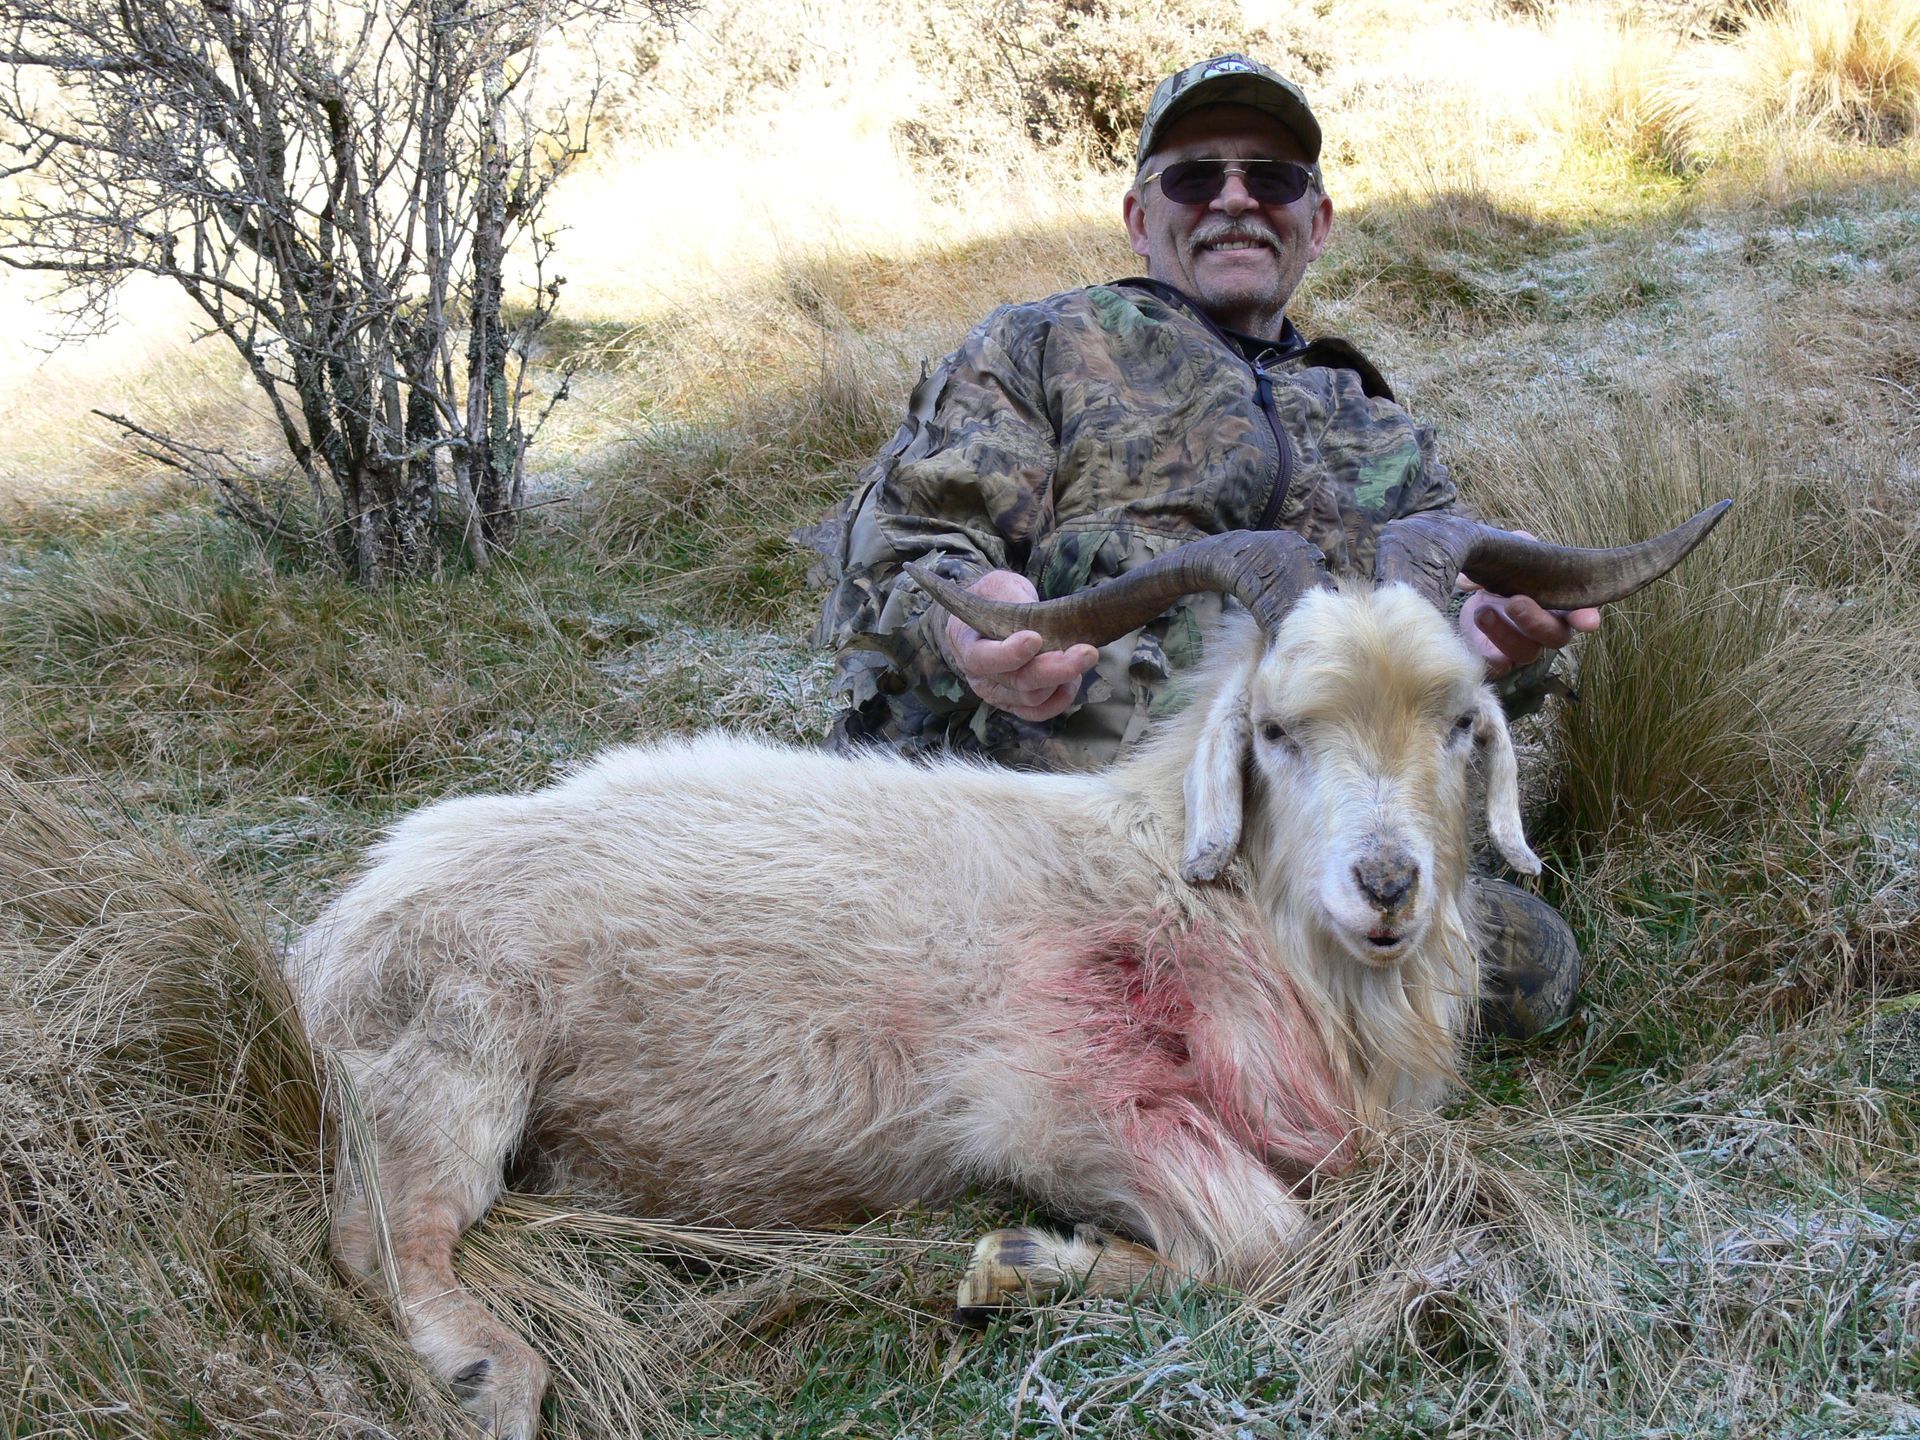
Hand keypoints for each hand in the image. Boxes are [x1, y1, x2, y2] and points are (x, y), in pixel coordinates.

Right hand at [941, 570, 1099, 721]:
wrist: (991, 618)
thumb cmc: (994, 599)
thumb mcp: (1000, 586)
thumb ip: (1015, 601)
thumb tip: (1040, 620)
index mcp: (965, 643)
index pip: (984, 658)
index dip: (1009, 653)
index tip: (1036, 639)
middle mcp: (978, 675)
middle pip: (1016, 682)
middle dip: (1054, 669)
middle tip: (1086, 652)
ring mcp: (996, 693)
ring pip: (1032, 698)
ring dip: (1062, 680)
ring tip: (1082, 656)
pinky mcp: (1015, 704)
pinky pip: (1038, 712)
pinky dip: (1060, 699)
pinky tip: (1073, 680)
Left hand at [1455, 534, 1600, 676]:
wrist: (1477, 590)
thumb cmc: (1508, 569)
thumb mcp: (1514, 551)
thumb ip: (1520, 545)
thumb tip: (1516, 546)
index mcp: (1562, 602)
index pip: (1582, 613)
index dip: (1586, 617)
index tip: (1588, 621)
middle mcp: (1548, 629)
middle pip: (1555, 637)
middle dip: (1536, 621)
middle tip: (1515, 602)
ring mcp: (1524, 647)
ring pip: (1527, 652)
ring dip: (1506, 634)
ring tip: (1483, 610)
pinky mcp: (1498, 659)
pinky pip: (1499, 666)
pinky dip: (1489, 650)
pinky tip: (1477, 625)